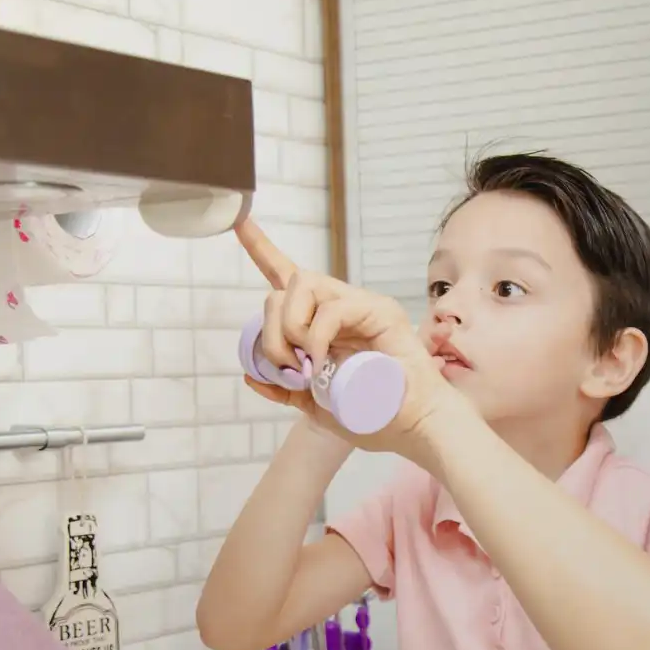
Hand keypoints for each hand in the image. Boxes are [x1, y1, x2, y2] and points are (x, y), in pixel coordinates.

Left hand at [235, 217, 468, 458]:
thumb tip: (251, 376)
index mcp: (323, 324)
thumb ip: (285, 390)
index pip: (288, 277)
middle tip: (289, 368)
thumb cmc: (373, 417)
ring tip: (306, 363)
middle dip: (271, 331)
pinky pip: (332, 308)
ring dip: (290, 327)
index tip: (239, 221)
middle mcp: (340, 307)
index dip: (262, 249)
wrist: (410, 428)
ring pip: (303, 284)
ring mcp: (360, 305)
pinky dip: (316, 335)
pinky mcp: (380, 310)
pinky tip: (321, 360)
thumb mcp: (315, 406)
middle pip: (285, 285)